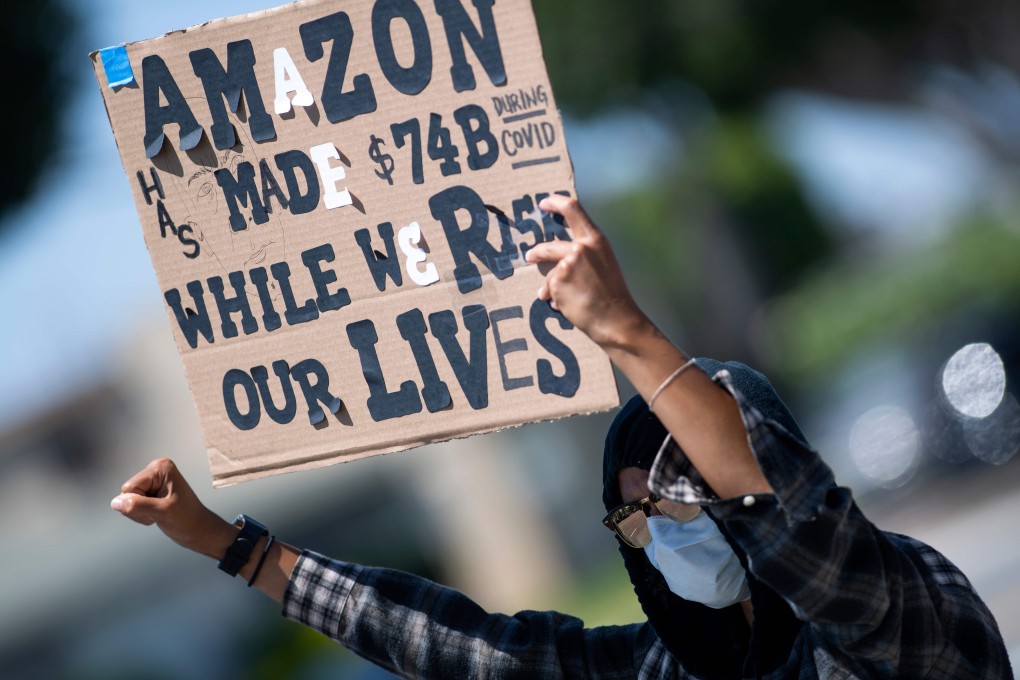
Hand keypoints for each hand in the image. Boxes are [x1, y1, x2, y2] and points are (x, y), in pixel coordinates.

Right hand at [111, 458, 234, 559]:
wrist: (198, 530)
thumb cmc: (187, 519)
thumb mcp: (162, 512)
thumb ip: (138, 506)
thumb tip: (116, 502)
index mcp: (160, 468)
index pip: (130, 488)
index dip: (139, 503)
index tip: (159, 508)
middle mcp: (155, 470)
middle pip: (126, 492)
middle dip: (138, 508)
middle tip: (159, 513)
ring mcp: (152, 481)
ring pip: (126, 500)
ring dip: (139, 513)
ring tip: (159, 514)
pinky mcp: (150, 492)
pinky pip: (131, 505)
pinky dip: (140, 514)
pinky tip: (155, 515)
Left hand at [526, 195, 649, 348]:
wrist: (615, 319)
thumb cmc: (613, 295)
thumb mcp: (605, 263)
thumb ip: (586, 253)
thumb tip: (561, 258)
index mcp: (596, 240)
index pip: (573, 209)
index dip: (556, 202)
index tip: (544, 203)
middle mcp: (580, 248)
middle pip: (549, 246)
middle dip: (537, 253)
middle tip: (530, 255)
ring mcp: (567, 264)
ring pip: (550, 273)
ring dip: (551, 287)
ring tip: (558, 299)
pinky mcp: (557, 281)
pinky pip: (550, 288)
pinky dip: (555, 298)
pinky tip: (567, 306)